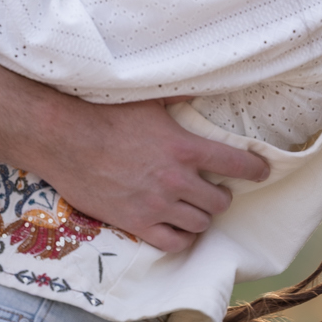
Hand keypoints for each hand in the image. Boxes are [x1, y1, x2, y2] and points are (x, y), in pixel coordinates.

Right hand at [0, 10, 270, 255]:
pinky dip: (180, 237)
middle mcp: (175, 181)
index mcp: (184, 148)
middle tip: (214, 186)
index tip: (261, 170)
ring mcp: (155, 206)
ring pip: (199, 224)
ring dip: (201, 216)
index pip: (237, 166)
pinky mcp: (134, 223)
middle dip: (221, 195)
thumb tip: (203, 78)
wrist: (59, 136)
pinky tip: (177, 226)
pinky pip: (172, 243)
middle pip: (219, 202)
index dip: (255, 170)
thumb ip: (180, 94)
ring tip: (195, 206)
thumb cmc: (102, 111)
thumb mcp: (148, 97)